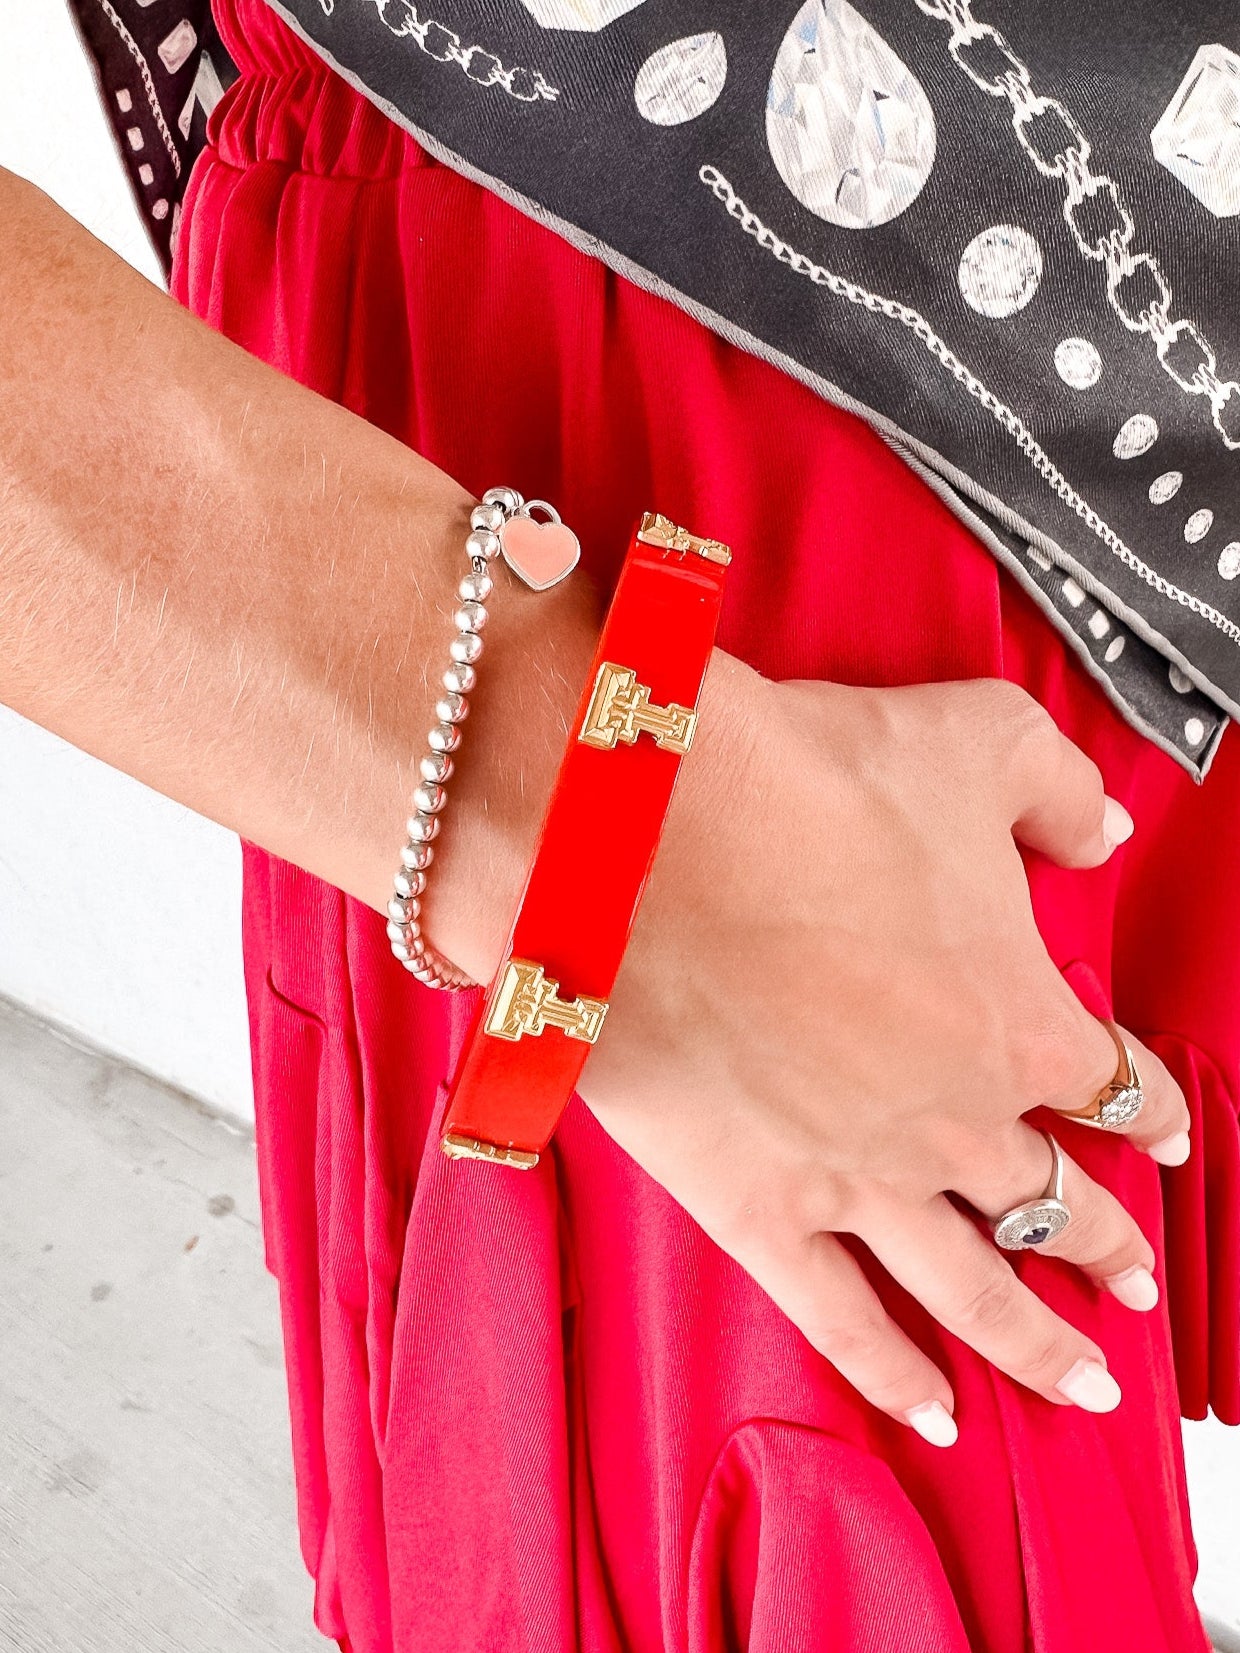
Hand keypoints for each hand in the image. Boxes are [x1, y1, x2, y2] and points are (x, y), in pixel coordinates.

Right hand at [579, 662, 1190, 1443]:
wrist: (643, 843)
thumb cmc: (802, 788)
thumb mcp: (972, 740)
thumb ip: (1055, 788)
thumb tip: (1099, 823)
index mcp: (1024, 1020)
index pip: (1114, 1085)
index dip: (1146, 1109)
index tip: (1157, 1128)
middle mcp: (959, 1121)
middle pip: (1055, 1203)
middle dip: (1104, 1246)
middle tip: (1132, 1285)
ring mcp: (863, 1178)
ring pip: (975, 1289)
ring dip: (1036, 1344)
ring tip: (1081, 1385)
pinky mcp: (760, 1209)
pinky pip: (842, 1322)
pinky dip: (893, 1374)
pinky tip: (931, 1410)